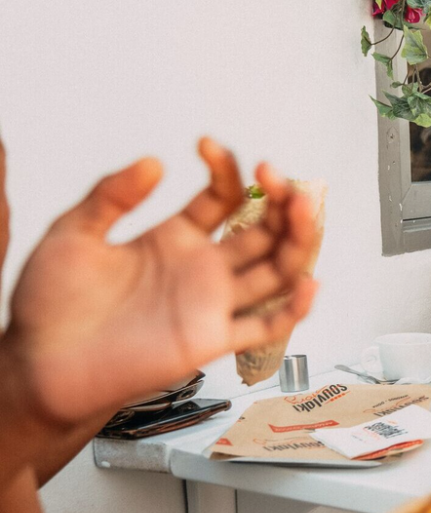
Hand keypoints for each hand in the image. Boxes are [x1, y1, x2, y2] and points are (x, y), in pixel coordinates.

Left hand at [0, 137, 318, 423]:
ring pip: (276, 270)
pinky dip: (293, 310)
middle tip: (277, 176)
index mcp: (174, 239)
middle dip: (282, 201)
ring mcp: (210, 304)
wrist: (40, 366)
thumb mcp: (72, 233)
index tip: (208, 146)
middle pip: (265, 231)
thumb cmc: (51, 307)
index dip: (226, 169)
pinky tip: (308, 285)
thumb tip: (152, 161)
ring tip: (302, 208)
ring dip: (297, 239)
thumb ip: (111, 195)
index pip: (223, 198)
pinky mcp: (210, 340)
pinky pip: (265, 327)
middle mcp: (201, 270)